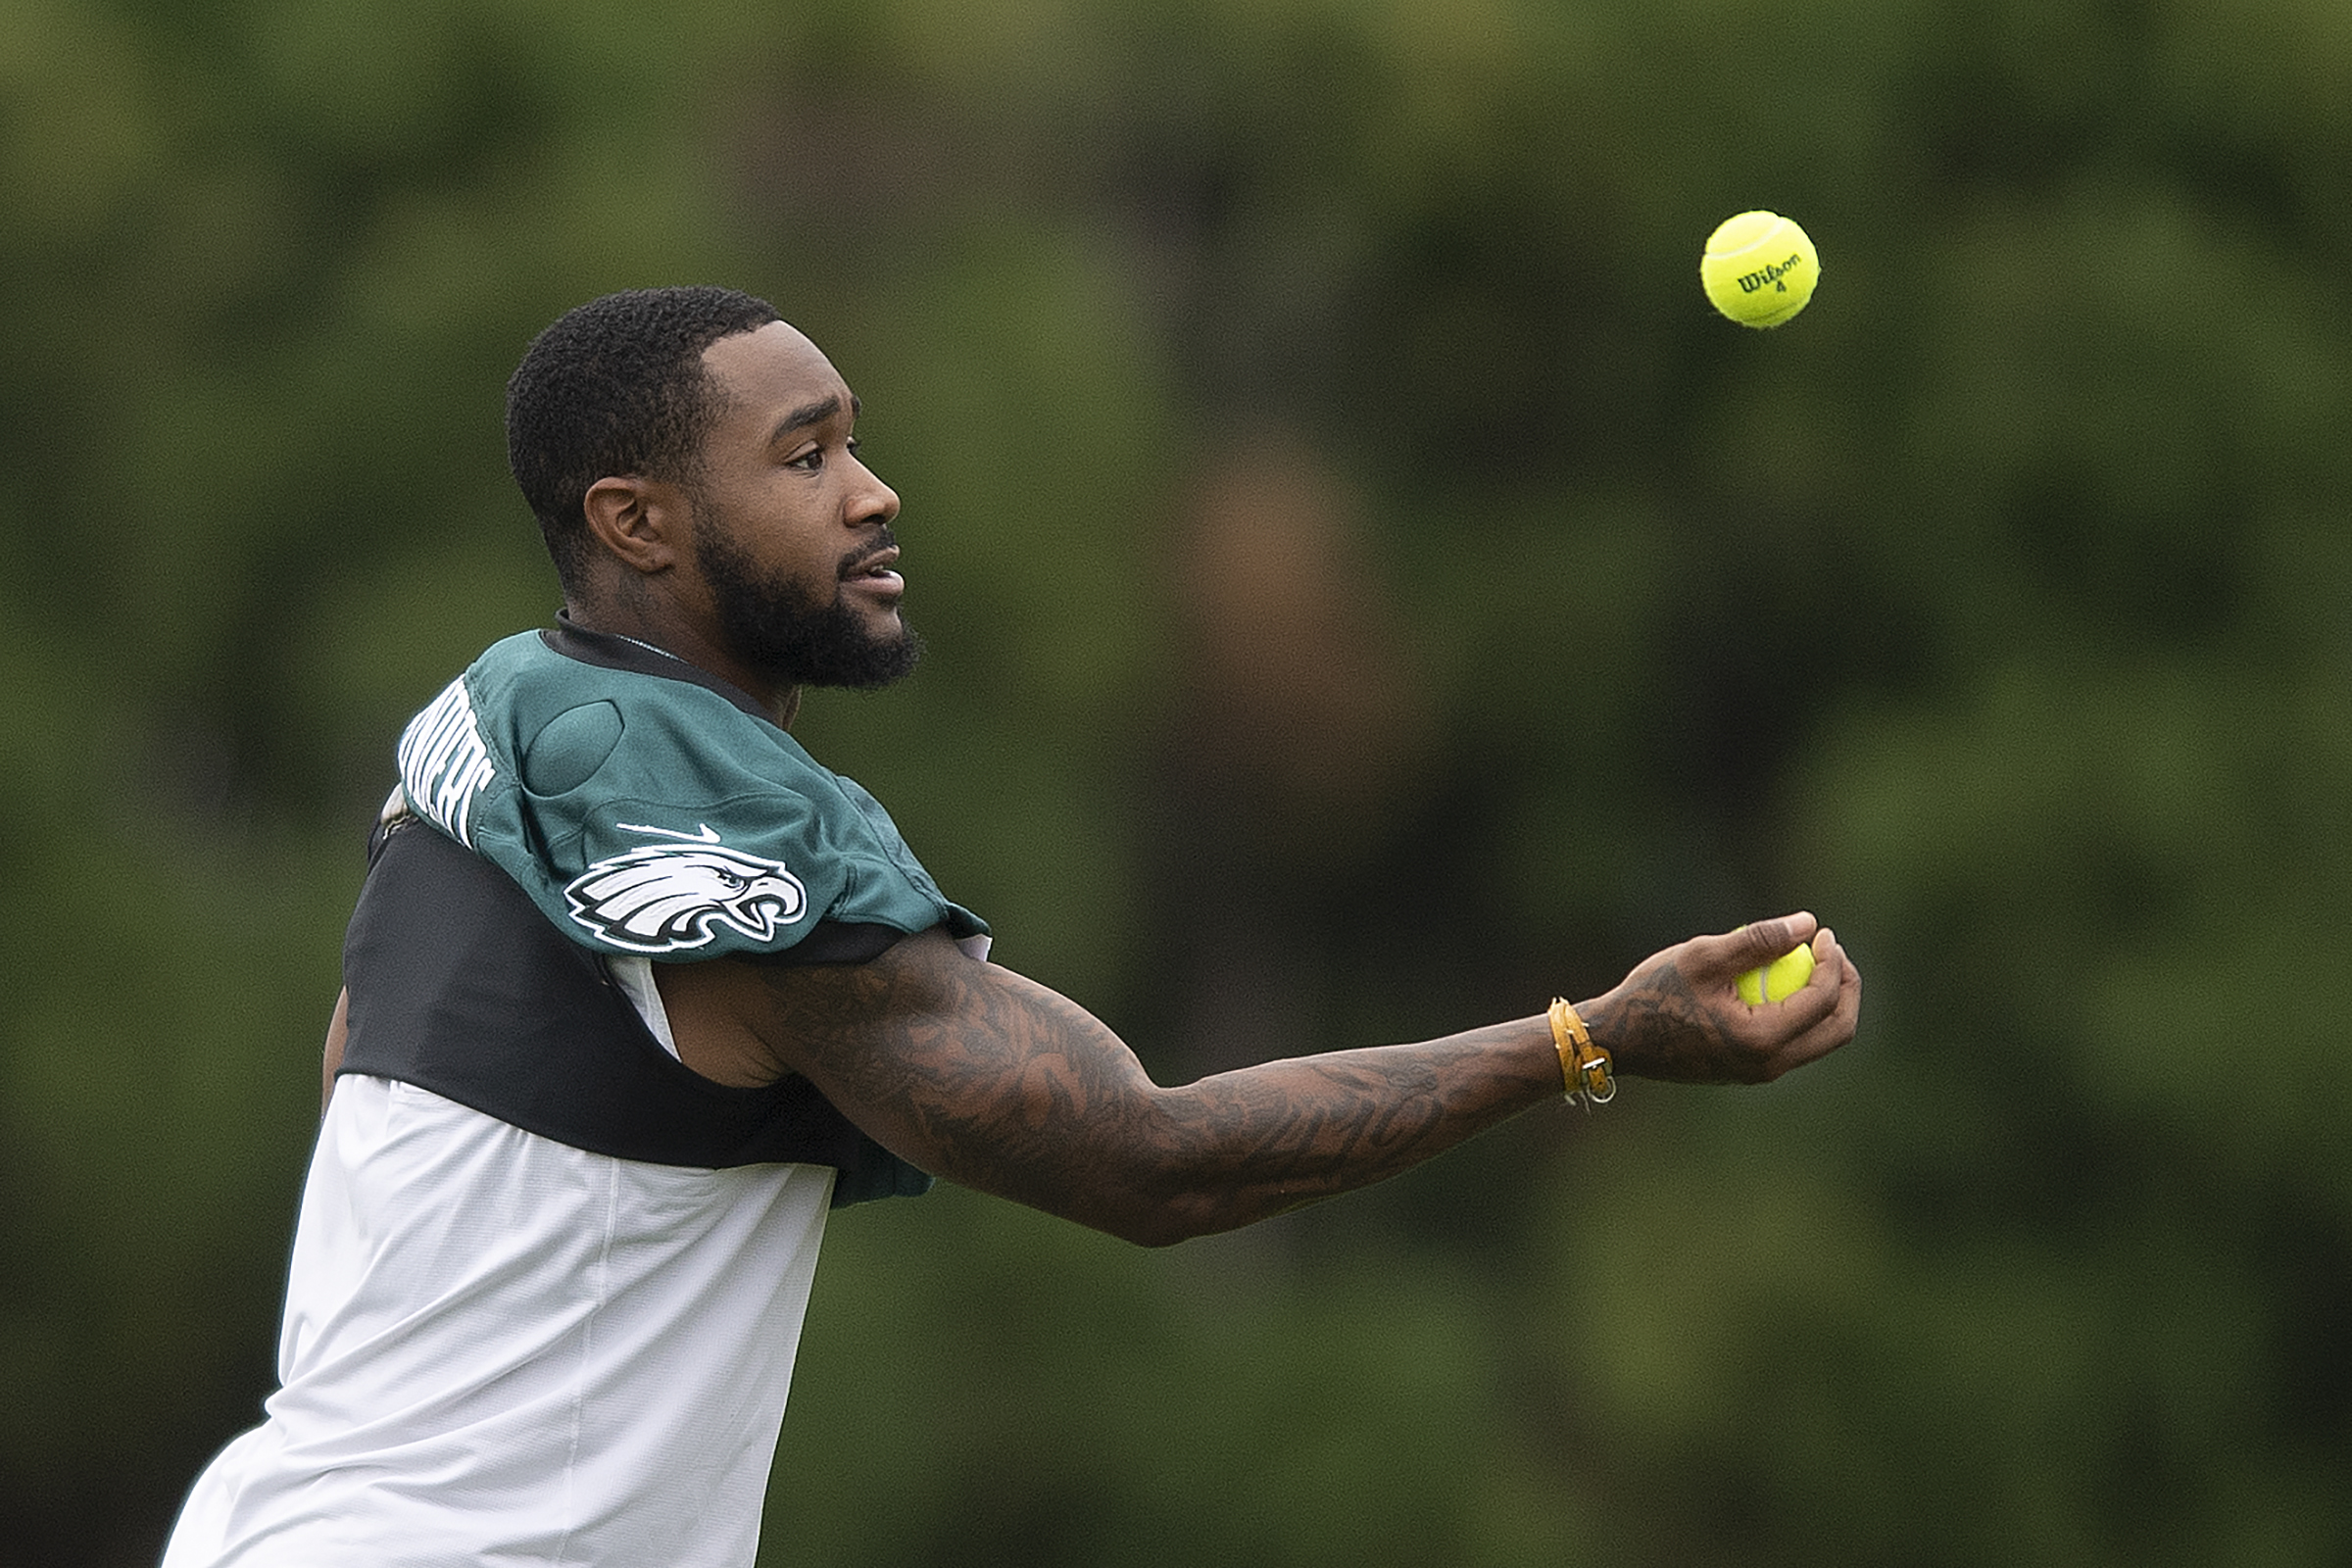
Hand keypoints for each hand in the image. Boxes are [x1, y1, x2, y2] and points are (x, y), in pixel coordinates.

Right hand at [1579, 914, 1860, 1084]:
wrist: (1619, 1039)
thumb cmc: (1654, 994)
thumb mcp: (1704, 956)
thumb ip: (1759, 939)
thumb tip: (1809, 923)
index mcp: (1762, 1040)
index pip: (1822, 999)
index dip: (1832, 961)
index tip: (1820, 933)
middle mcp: (1769, 1066)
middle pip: (1838, 1030)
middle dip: (1847, 987)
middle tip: (1833, 952)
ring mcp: (1761, 1074)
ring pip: (1820, 1041)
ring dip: (1828, 1001)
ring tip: (1812, 962)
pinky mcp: (1749, 1071)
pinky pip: (1795, 1043)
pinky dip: (1802, 1013)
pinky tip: (1782, 981)